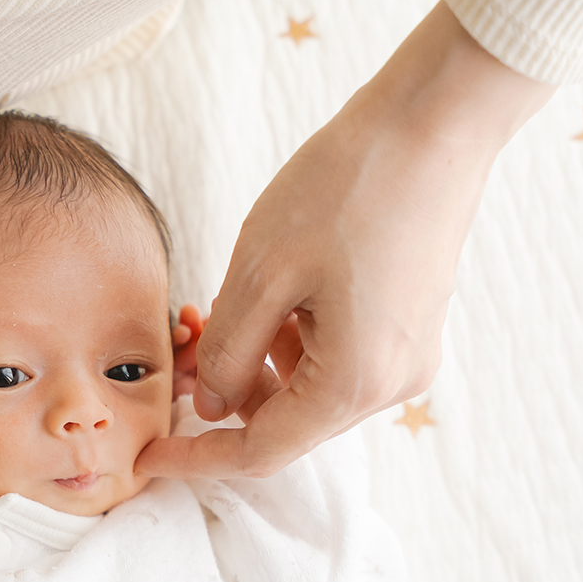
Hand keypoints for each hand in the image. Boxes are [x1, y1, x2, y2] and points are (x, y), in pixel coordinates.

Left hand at [138, 0, 553, 477]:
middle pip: (286, 422)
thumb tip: (209, 406)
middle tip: (183, 342)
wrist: (434, 124)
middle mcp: (391, 385)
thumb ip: (227, 353)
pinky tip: (270, 291)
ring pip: (307, 390)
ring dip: (257, 363)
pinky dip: (290, 341)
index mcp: (355, 382)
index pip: (261, 452)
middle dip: (226, 395)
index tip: (147, 453)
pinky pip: (334, 359)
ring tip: (222, 303)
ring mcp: (407, 357)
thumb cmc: (346, 188)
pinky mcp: (410, 328)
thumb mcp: (261, 274)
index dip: (198, 457)